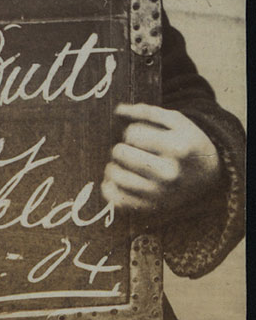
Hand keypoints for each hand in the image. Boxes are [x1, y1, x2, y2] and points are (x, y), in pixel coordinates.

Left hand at [101, 103, 220, 220]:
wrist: (209, 175)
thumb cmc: (188, 142)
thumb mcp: (176, 121)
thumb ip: (147, 111)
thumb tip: (118, 110)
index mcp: (176, 149)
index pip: (131, 134)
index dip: (132, 131)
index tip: (142, 136)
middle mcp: (168, 174)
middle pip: (120, 153)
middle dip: (122, 147)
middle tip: (133, 150)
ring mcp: (159, 194)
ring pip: (115, 176)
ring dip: (114, 167)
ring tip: (125, 164)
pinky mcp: (151, 208)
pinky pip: (117, 201)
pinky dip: (110, 189)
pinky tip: (117, 180)